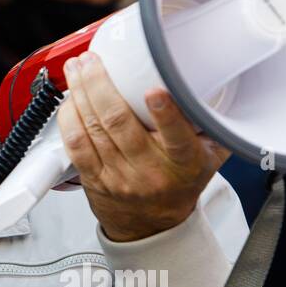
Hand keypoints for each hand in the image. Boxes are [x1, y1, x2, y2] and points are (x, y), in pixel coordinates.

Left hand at [56, 51, 229, 241]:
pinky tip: (70, 99)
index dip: (165, 113)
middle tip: (92, 60)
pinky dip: (69, 117)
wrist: (152, 226)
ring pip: (93, 129)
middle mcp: (150, 171)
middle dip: (99, 84)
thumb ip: (212, 123)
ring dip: (80, 93)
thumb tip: (217, 79)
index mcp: (184, 163)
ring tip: (77, 69)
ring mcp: (119, 176)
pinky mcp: (94, 179)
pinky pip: (75, 144)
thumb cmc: (179, 183)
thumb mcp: (209, 156)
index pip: (177, 138)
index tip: (154, 91)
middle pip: (119, 123)